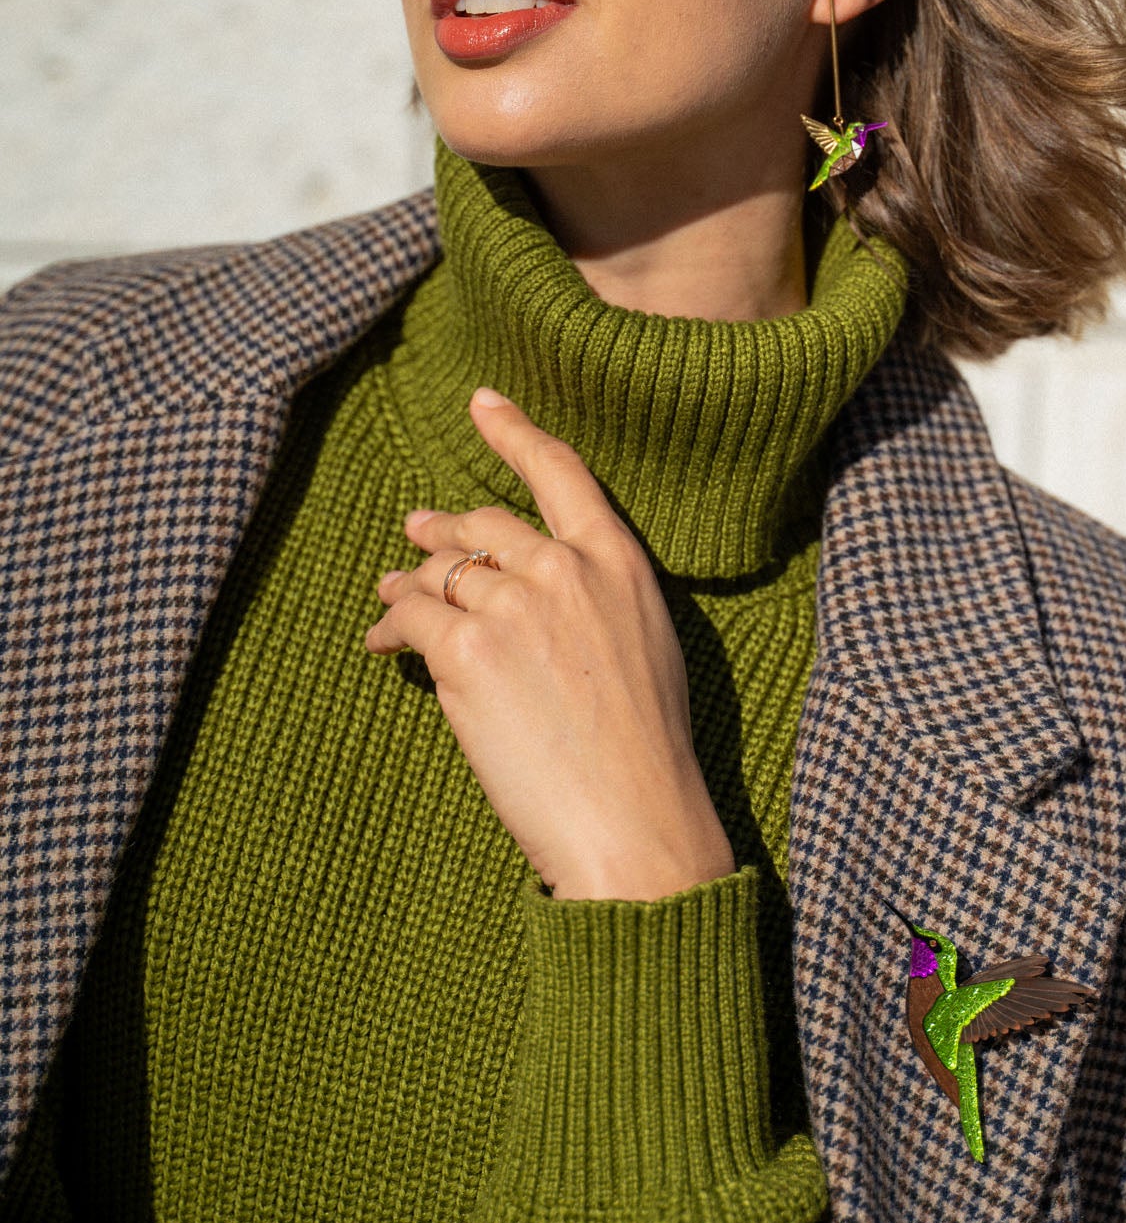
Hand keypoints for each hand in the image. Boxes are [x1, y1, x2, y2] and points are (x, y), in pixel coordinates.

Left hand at [364, 387, 735, 901]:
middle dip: (444, 526)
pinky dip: (390, 625)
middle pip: (485, 523)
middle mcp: (564, 568)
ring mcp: (512, 605)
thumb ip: (594, 600)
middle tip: (418, 528)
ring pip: (441, 572)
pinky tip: (380, 639)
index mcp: (619, 562)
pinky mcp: (466, 650)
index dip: (514, 431)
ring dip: (409, 580)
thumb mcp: (645, 647)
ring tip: (390, 591)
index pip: (560, 472)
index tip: (482, 402)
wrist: (634, 820)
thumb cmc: (647, 752)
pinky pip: (411, 618)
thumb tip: (534, 591)